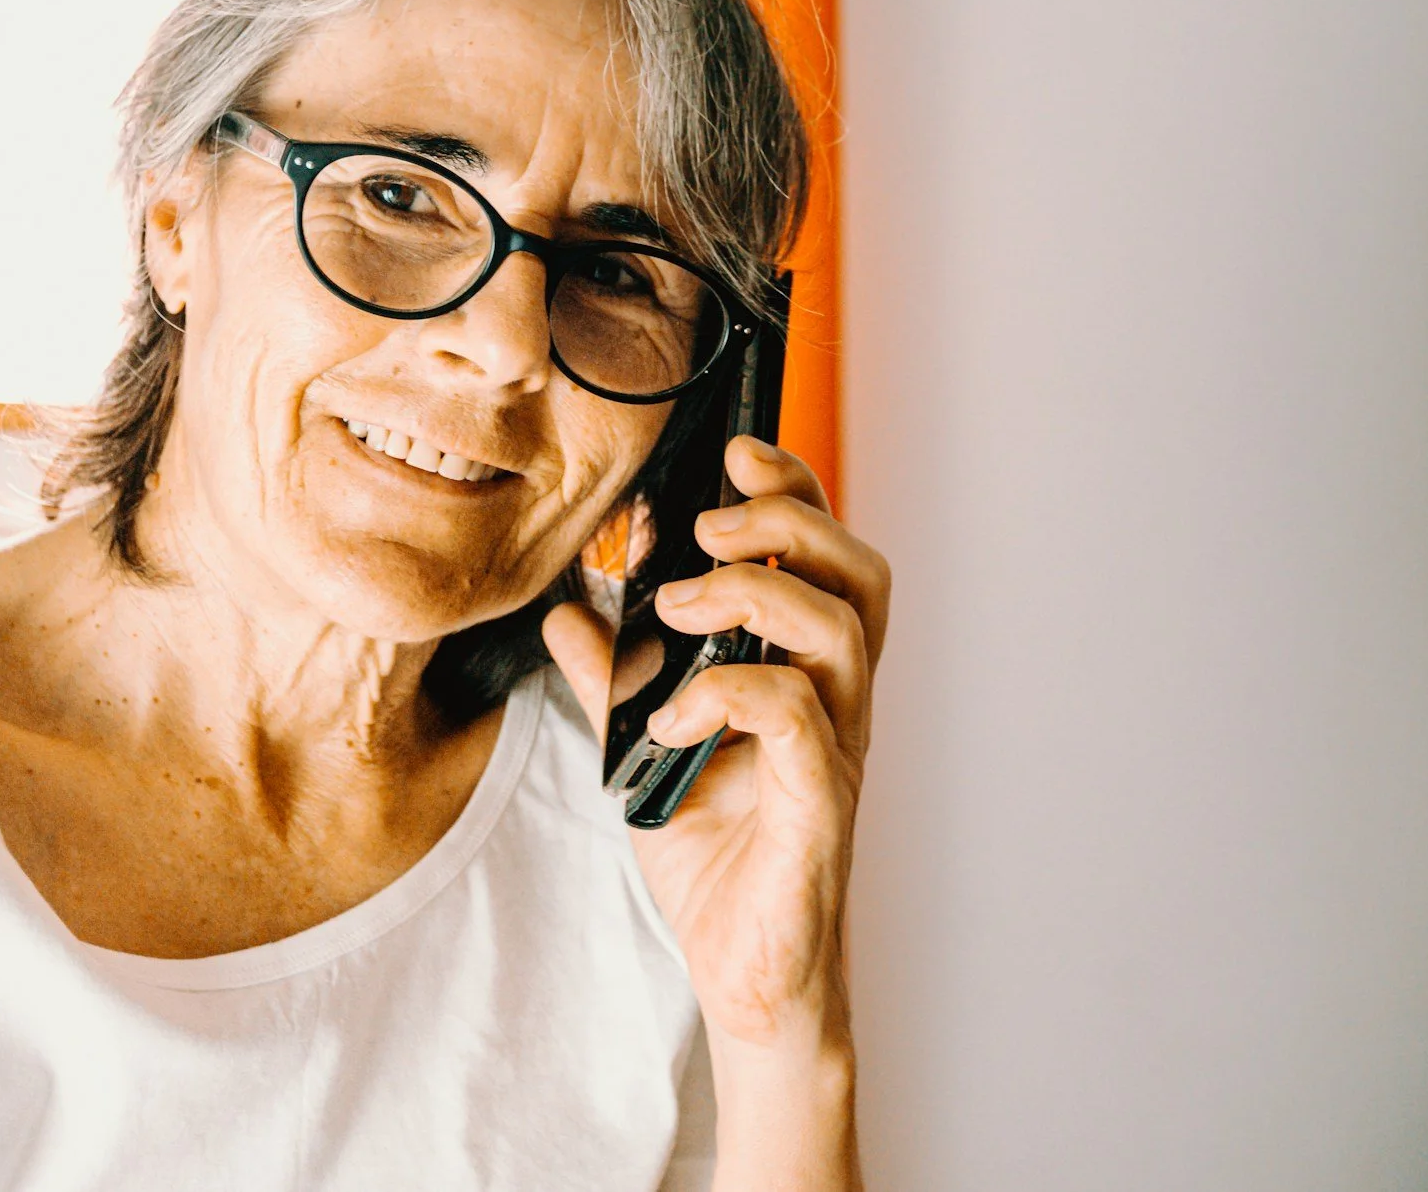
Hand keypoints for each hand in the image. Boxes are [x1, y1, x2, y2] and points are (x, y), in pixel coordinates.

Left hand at [544, 436, 888, 1186]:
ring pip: (838, 629)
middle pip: (858, 571)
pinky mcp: (819, 803)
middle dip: (786, 523)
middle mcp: (838, 700)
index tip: (735, 456)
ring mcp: (836, 749)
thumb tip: (568, 609)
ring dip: (751, 594)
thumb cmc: (717, 860)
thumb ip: (614, 678)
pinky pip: (798, 716)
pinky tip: (674, 714)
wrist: (742, 972)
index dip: (794, 491)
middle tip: (704, 525)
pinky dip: (728, 693)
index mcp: (807, 671)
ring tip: (676, 607)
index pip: (827, 554)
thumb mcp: (645, 747)